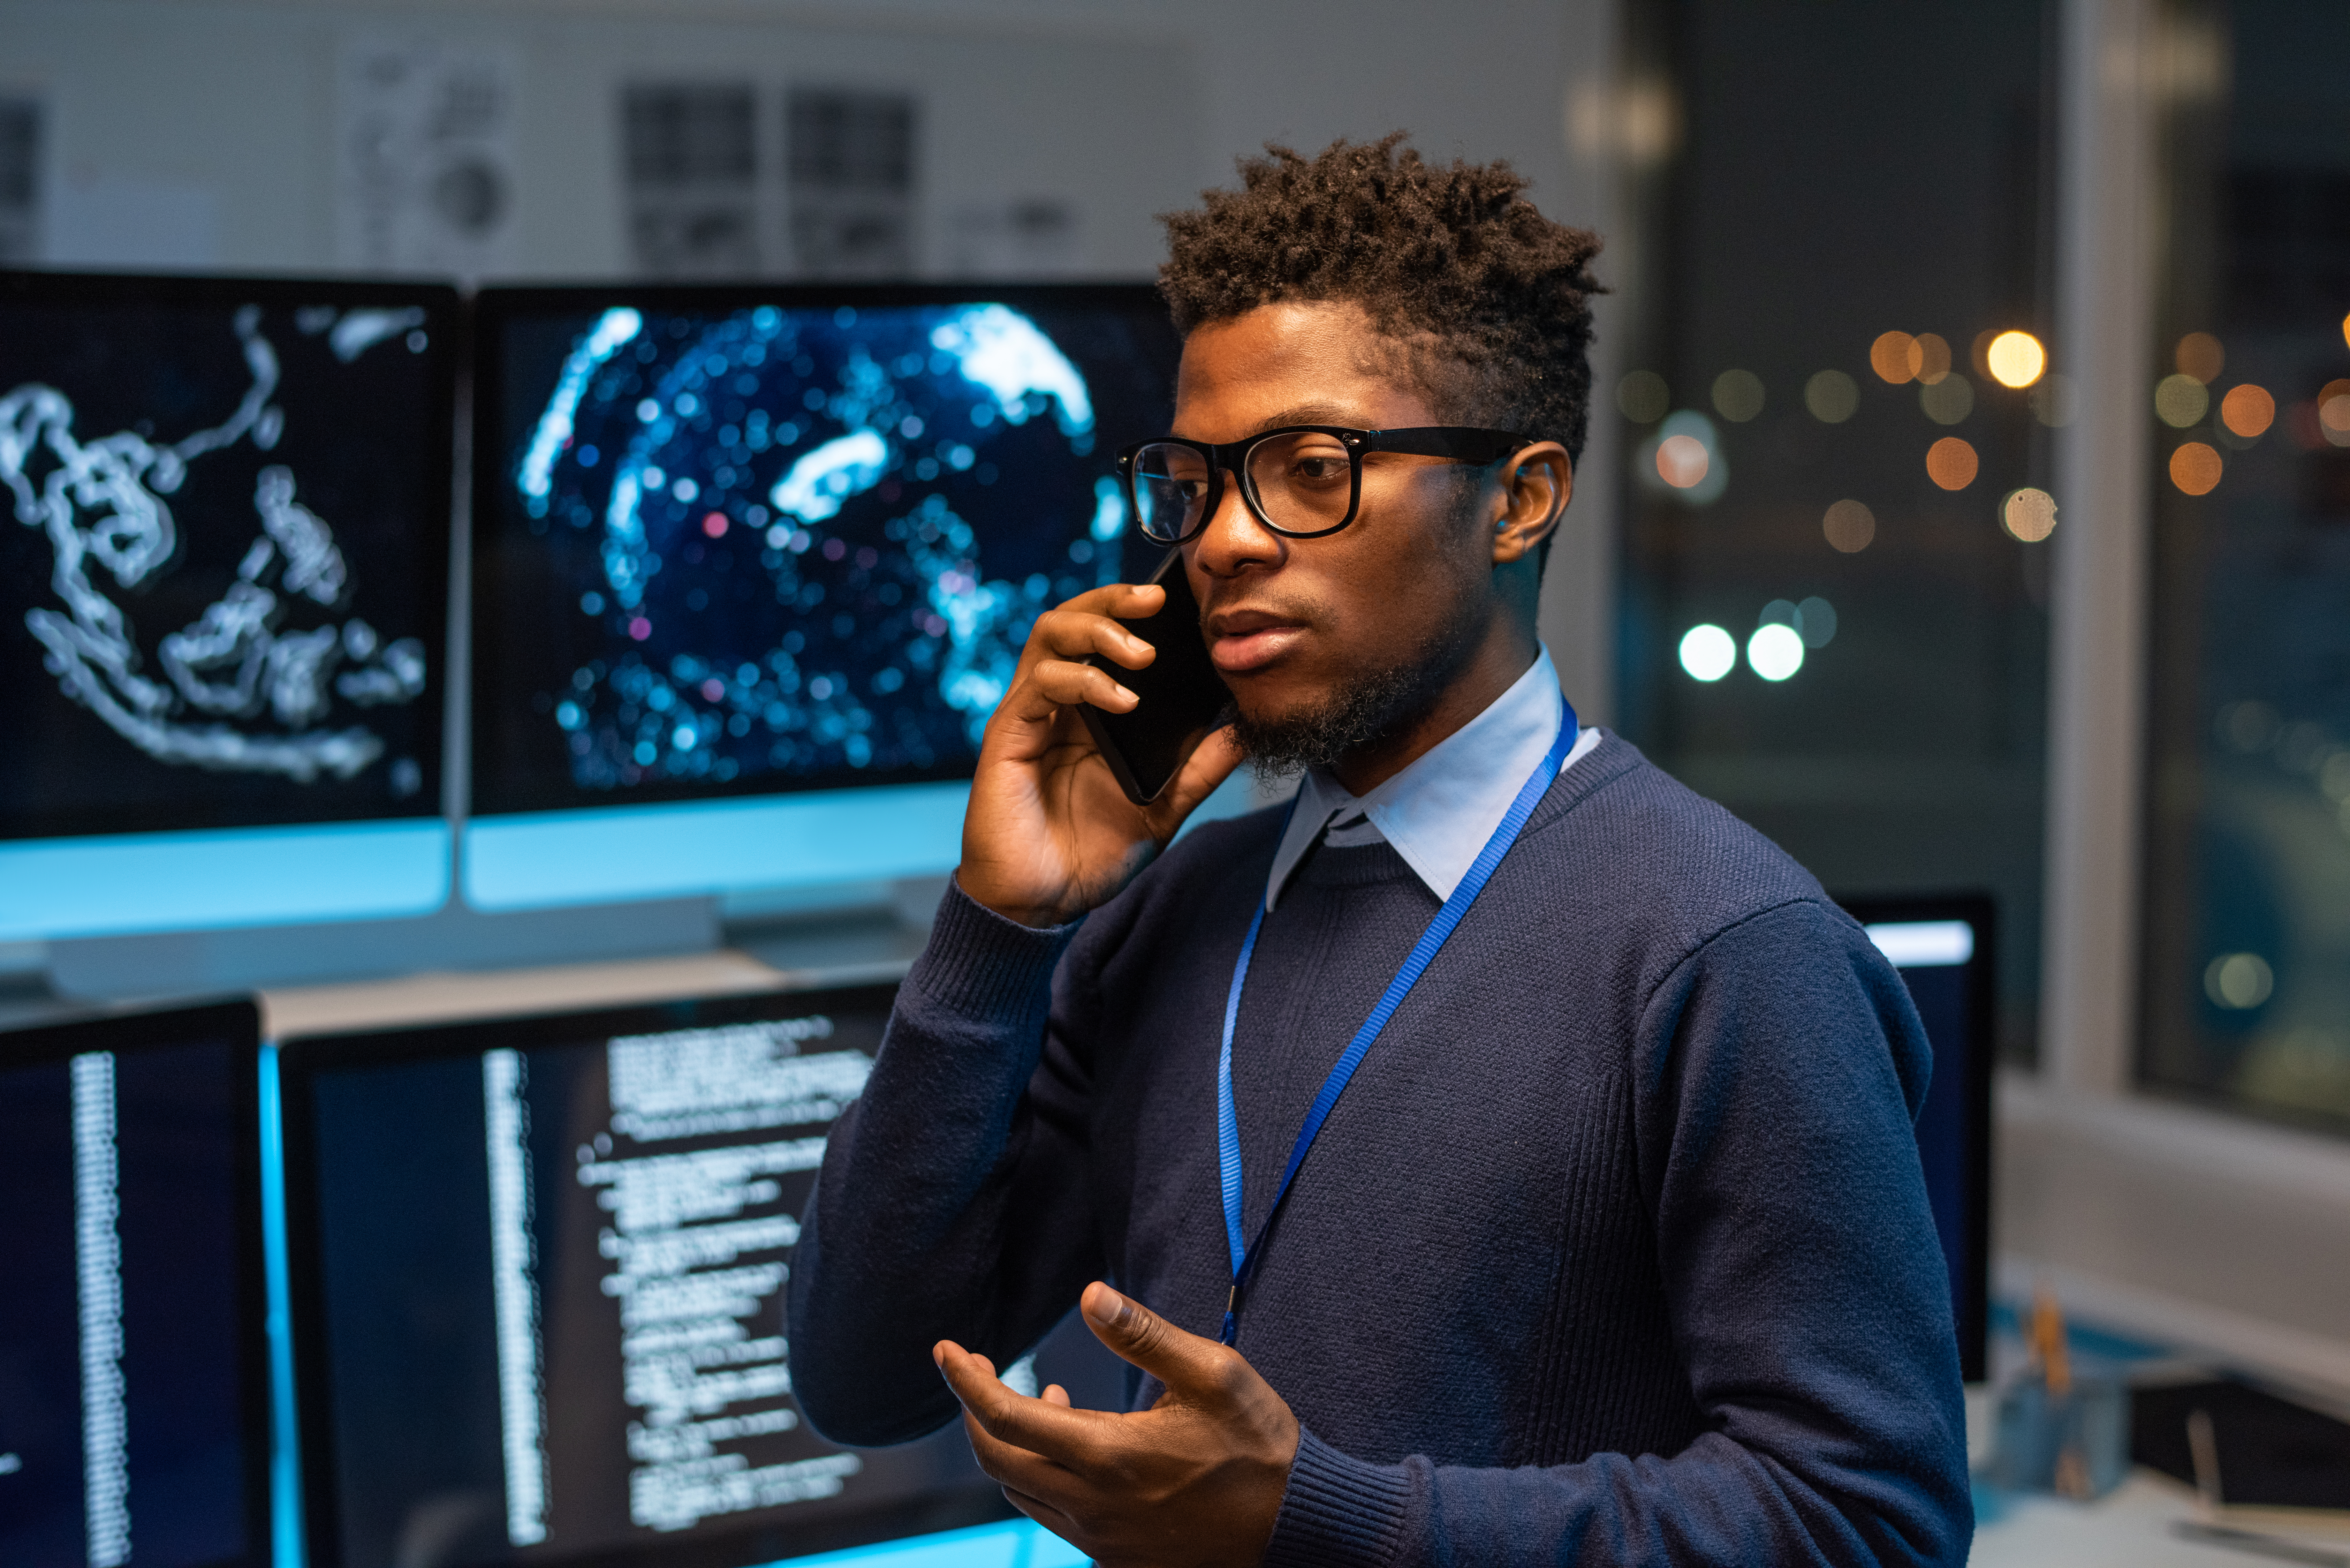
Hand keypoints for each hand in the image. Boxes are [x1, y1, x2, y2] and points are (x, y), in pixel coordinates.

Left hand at [935, 1282, 1298, 1567]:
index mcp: (1108, 1457)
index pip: (1004, 1418)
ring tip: (1047, 1398)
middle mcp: (1092, 1506)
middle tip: (980, 1367)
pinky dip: (1042, 1473)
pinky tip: (1075, 1442)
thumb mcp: (1212, 1374)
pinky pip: (1053, 1514)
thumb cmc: (1259, 1444)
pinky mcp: (1115, 1556)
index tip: (946, 1349)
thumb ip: (1145, 1336)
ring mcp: (1101, 1538)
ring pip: (1021, 1490)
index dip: (965, 1381)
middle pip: (997, 1459)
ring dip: (1012, 1441)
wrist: (1295, 1524)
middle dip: (976, 1409)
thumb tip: (1089, 1296)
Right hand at [956, 582, 1242, 927]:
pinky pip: (1041, 684)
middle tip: (1157, 600)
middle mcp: (1055, 702)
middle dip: (1114, 599)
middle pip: (1072, 618)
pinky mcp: (1009, 734)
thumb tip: (1245, 730)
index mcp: (1088, 710)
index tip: (1180, 602)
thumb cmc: (1092, 854)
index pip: (1104, 634)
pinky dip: (1083, 680)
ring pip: (1049, 634)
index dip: (1133, 609)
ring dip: (1098, 630)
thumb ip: (1200, 768)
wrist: (1043, 902)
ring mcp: (1030, 714)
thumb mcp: (1163, 807)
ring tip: (1142, 654)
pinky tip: (1121, 701)